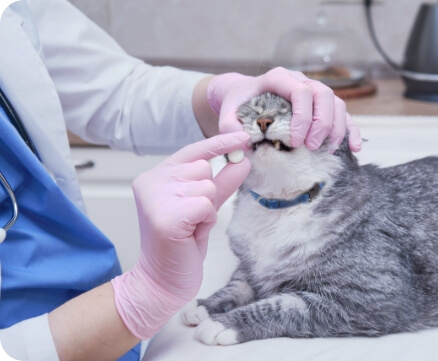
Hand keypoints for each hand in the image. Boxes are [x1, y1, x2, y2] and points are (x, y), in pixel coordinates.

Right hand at [111, 132, 250, 338]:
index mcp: (154, 176)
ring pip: (206, 187)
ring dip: (206, 209)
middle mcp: (150, 182)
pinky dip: (206, 220)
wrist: (162, 280)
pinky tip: (190, 234)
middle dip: (207, 194)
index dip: (219, 143)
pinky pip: (206, 204)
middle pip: (203, 168)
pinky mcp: (164, 217)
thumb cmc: (180, 244)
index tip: (243, 136)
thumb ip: (221, 182)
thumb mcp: (204, 206)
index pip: (192, 151)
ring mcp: (154, 199)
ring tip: (189, 227)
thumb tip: (242, 160)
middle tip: (192, 218)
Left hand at [207, 67, 361, 151]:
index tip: (296, 141)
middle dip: (322, 124)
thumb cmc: (237, 103)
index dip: (303, 117)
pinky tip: (353, 147)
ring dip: (336, 128)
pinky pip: (342, 114)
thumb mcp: (226, 112)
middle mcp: (300, 81)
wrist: (243, 95)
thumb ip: (227, 126)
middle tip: (311, 147)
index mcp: (279, 78)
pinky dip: (350, 130)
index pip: (300, 91)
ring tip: (326, 150)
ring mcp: (313, 92)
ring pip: (336, 103)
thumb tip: (239, 143)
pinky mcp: (321, 106)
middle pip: (324, 95)